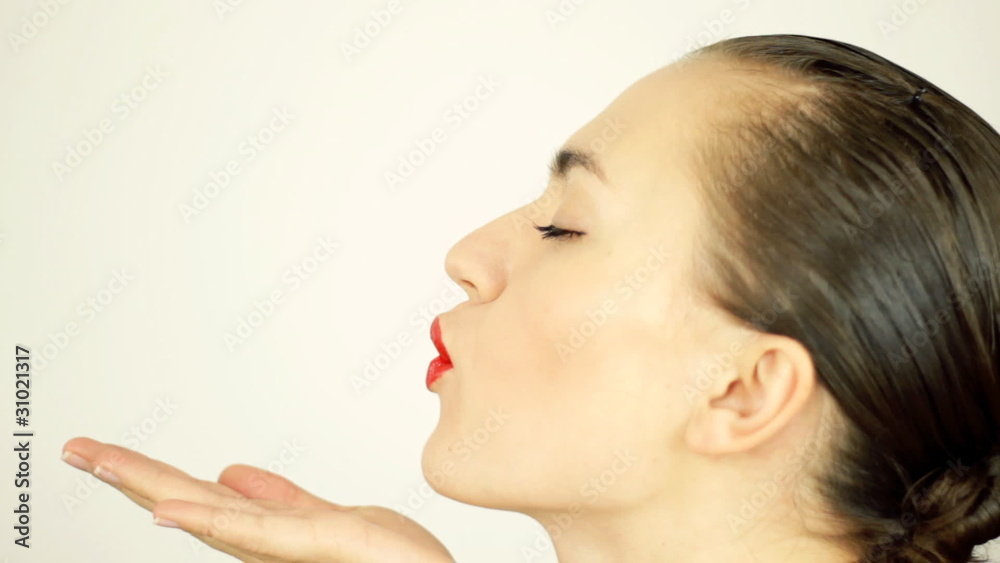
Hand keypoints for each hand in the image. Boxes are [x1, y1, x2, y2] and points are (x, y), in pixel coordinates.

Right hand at [61, 437, 454, 561]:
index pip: (200, 498)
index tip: (109, 454)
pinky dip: (207, 520)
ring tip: (100, 462)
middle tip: (79, 449)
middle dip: (134, 476)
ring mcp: (287, 549)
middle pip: (191, 503)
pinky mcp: (315, 547)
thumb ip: (276, 500)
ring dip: (151, 485)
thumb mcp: (326, 517)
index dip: (152, 476)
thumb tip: (230, 475)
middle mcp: (269, 543)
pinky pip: (256, 533)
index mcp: (269, 530)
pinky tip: (164, 511)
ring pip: (208, 514)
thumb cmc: (386, 559)